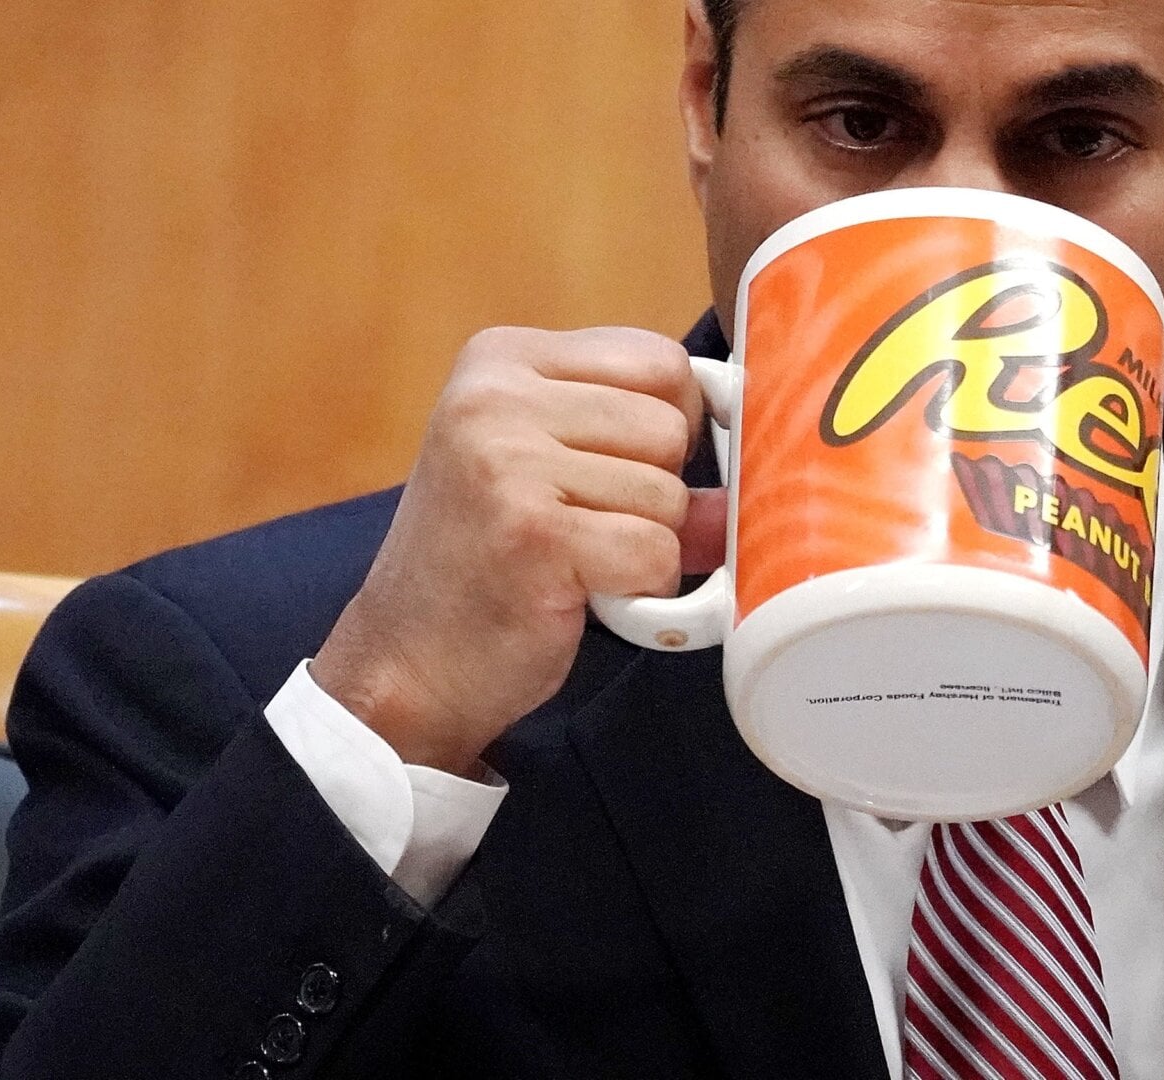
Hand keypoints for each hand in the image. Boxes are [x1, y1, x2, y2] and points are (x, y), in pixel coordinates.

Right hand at [312, 327, 723, 775]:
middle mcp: (495, 396)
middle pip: (669, 422)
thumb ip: (632, 441)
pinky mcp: (533, 534)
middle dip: (655, 490)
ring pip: (668, 492)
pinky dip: (640, 589)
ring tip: (578, 563)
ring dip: (644, 545)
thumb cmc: (485, 563)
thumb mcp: (544, 467)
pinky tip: (582, 593)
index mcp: (500, 359)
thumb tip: (757, 454)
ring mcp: (508, 462)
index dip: (672, 423)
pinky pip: (655, 551)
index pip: (657, 358)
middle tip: (591, 528)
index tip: (629, 471)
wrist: (407, 662)